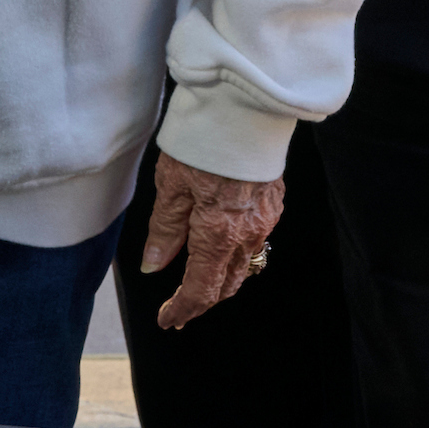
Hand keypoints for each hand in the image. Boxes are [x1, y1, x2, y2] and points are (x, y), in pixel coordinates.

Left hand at [138, 150, 284, 328]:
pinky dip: (238, 252)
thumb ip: (165, 231)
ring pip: (245, 265)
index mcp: (218, 235)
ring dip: (222, 279)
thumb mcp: (171, 186)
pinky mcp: (273, 202)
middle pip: (227, 285)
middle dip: (204, 301)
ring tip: (201, 283)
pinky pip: (256, 240)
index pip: (201, 290)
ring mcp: (265, 219)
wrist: (246, 106)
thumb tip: (155, 264)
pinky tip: (224, 245)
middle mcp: (247, 234)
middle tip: (181, 310)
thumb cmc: (204, 141)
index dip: (183, 309)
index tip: (168, 320)